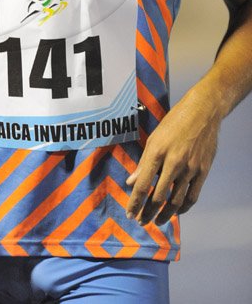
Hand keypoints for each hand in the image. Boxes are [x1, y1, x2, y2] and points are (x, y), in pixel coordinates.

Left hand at [125, 88, 219, 224]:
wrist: (202, 112)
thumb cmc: (174, 122)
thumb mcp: (154, 138)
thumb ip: (143, 162)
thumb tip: (131, 181)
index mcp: (157, 152)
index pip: (143, 184)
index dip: (135, 202)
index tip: (130, 214)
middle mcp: (174, 162)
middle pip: (159, 197)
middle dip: (148, 212)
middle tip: (142, 221)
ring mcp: (190, 168)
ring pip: (176, 201)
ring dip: (165, 215)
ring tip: (157, 221)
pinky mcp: (203, 171)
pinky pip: (192, 196)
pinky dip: (183, 207)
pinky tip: (176, 211)